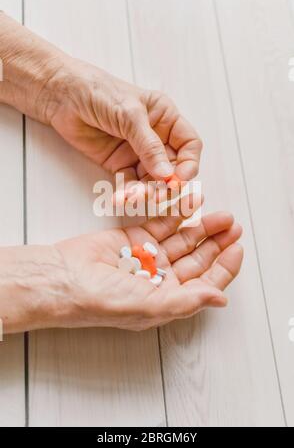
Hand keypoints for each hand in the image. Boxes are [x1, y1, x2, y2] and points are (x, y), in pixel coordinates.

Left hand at [45, 58, 201, 192]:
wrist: (62, 96)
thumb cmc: (98, 92)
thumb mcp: (129, 115)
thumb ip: (149, 145)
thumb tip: (167, 175)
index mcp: (166, 118)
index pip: (189, 146)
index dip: (189, 164)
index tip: (179, 179)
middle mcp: (156, 137)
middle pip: (172, 168)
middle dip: (167, 184)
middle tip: (158, 195)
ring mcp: (138, 152)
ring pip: (152, 180)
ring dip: (146, 192)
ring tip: (134, 197)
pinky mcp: (119, 164)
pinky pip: (130, 183)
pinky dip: (128, 193)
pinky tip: (121, 198)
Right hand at [52, 206, 241, 330]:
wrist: (66, 278)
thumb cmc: (104, 299)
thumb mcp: (151, 305)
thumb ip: (188, 300)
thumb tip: (221, 300)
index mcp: (167, 298)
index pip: (204, 282)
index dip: (224, 267)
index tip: (238, 248)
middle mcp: (160, 278)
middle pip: (197, 258)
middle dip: (217, 243)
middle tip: (234, 226)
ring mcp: (148, 256)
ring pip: (183, 239)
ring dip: (203, 227)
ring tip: (222, 215)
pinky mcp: (134, 236)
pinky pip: (161, 223)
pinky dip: (178, 213)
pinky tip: (193, 202)